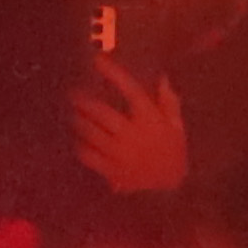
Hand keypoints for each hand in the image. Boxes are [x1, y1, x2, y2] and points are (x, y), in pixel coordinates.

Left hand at [66, 60, 191, 196]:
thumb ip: (169, 102)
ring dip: (79, 121)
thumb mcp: (176, 125)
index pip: (130, 90)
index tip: (98, 60)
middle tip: (72, 93)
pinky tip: (76, 139)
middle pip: (102, 113)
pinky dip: (80, 146)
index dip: (113, 73)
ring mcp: (120, 153)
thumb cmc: (173, 151)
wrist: (170, 187)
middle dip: (84, 101)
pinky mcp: (112, 170)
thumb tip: (162, 78)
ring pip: (92, 133)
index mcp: (150, 119)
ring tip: (71, 114)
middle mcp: (133, 134)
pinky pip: (89, 155)